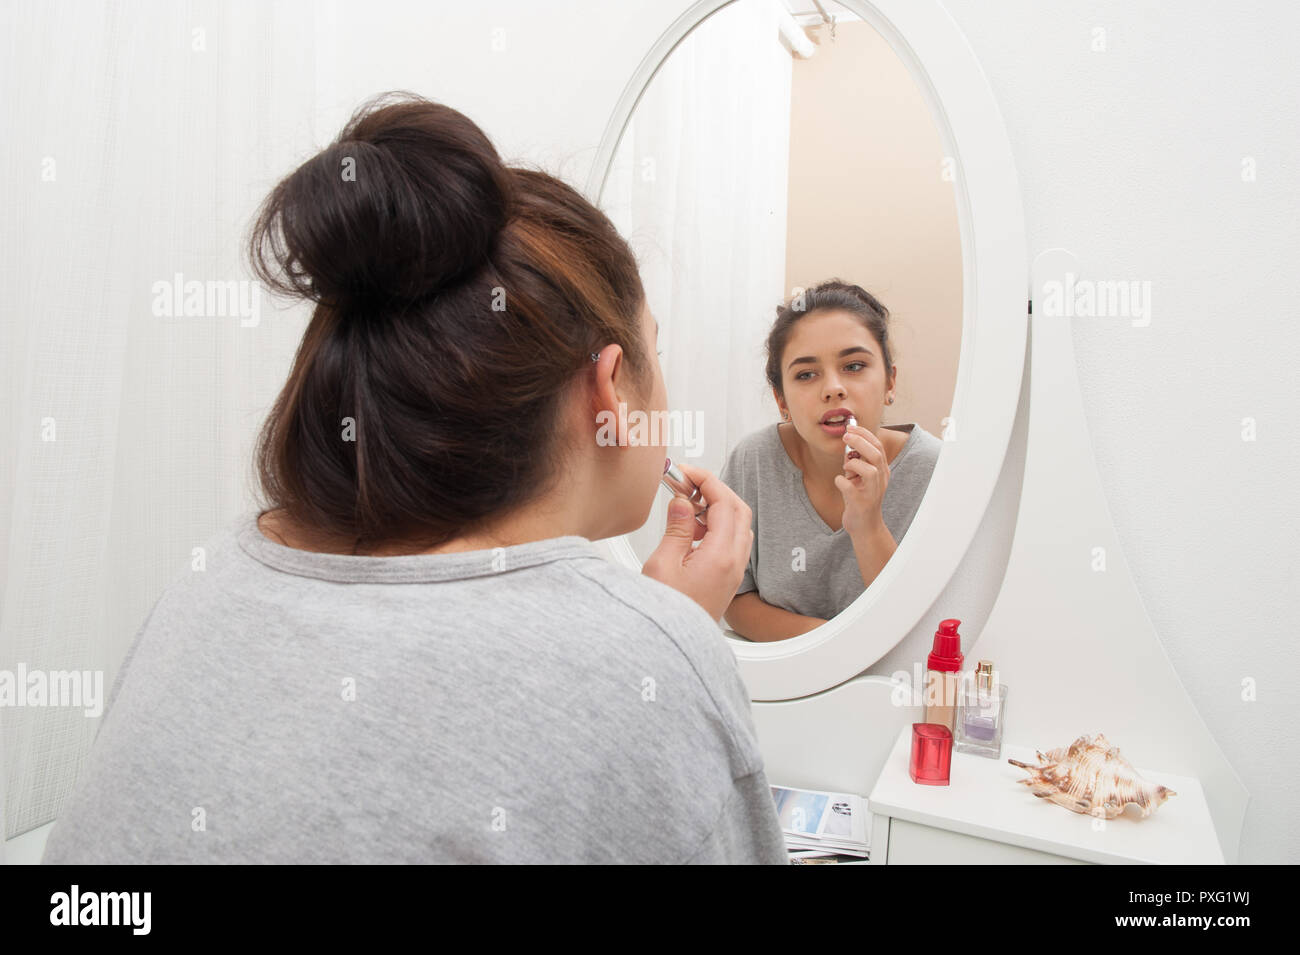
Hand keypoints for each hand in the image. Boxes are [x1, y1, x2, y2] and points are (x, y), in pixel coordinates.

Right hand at [641, 461, 752, 621]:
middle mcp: (734, 563)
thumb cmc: (666, 614)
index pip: (724, 503)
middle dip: (715, 490)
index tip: (687, 472)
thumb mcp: (663, 565)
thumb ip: (676, 529)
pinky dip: (716, 526)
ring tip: (686, 506)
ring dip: (717, 508)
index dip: (707, 480)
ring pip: (738, 526)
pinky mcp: (726, 579)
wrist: (670, 647)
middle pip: (738, 510)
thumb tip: (683, 503)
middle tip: (688, 483)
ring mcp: (733, 572)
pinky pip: (731, 542)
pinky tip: (691, 530)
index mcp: (721, 556)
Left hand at [835, 423, 887, 537]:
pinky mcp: (862, 504)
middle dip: (860, 442)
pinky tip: (839, 481)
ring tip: (845, 465)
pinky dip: (841, 481)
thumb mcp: (860, 477)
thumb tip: (847, 442)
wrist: (865, 526)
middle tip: (845, 436)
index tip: (851, 427)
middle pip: (876, 454)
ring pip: (870, 470)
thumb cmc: (860, 498)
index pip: (878, 446)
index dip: (865, 434)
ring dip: (854, 463)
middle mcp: (881, 480)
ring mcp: (873, 493)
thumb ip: (856, 461)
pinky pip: (849, 488)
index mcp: (882, 471)